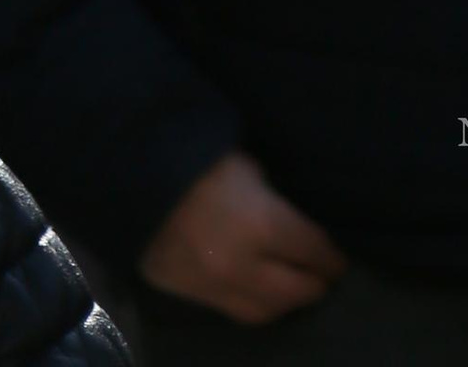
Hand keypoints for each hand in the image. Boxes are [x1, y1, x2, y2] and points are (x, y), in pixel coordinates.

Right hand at [140, 149, 344, 323]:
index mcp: (263, 223)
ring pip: (263, 312)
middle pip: (295, 291)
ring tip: (292, 291)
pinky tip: (255, 292)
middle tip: (322, 277)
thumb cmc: (194, 156)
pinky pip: (228, 310)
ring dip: (284, 303)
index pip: (313, 250)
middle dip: (314, 284)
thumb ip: (269, 198)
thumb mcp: (244, 165)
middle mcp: (243, 265)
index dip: (330, 256)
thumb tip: (285, 219)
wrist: (128, 172)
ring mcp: (213, 286)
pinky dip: (249, 304)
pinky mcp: (186, 294)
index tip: (338, 259)